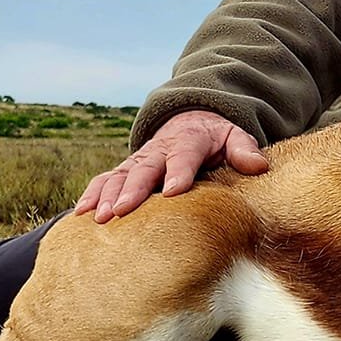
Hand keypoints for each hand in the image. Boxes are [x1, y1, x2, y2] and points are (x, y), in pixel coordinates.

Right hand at [74, 109, 269, 222]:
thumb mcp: (235, 137)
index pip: (184, 156)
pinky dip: (91, 195)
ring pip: (119, 175)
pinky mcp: (125, 171)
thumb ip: (244, 149)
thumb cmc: (215, 139)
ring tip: (99, 217)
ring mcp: (139, 160)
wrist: (190, 123)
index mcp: (189, 141)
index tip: (173, 191)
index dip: (179, 172)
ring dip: (107, 195)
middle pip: (145, 168)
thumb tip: (259, 166)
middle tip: (123, 210)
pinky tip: (81, 215)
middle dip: (133, 189)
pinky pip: (104, 181)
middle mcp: (159, 150)